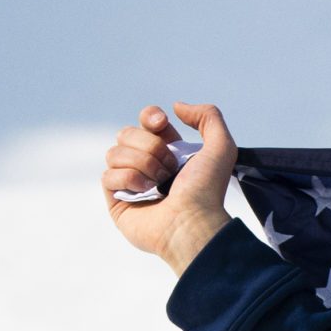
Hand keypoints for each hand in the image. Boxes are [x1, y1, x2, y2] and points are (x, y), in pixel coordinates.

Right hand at [102, 102, 238, 274]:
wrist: (193, 223)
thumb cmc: (207, 191)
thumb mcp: (222, 148)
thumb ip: (209, 117)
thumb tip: (176, 107)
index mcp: (170, 152)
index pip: (147, 121)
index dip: (150, 117)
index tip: (162, 122)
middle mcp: (147, 165)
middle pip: (126, 133)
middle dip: (151, 147)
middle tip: (171, 168)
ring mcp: (130, 182)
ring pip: (115, 152)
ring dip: (142, 165)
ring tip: (161, 185)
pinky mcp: (116, 200)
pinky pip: (108, 175)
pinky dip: (129, 180)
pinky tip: (146, 194)